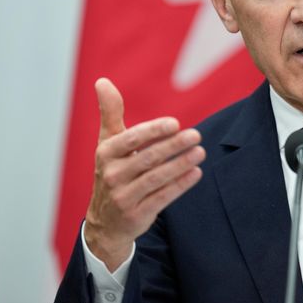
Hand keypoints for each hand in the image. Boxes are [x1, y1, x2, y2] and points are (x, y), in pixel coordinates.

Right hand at [84, 78, 205, 270]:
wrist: (105, 221)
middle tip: (196, 135)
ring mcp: (123, 197)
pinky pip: (162, 197)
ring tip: (200, 152)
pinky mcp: (137, 214)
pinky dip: (180, 185)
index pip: (130, 139)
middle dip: (173, 146)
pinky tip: (196, 172)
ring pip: (156, 178)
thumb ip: (110, 112)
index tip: (175, 123)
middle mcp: (111, 175)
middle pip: (147, 158)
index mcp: (105, 153)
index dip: (153, 131)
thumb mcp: (108, 142)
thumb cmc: (112, 171)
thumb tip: (102, 81)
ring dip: (180, 164)